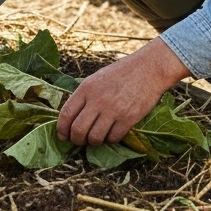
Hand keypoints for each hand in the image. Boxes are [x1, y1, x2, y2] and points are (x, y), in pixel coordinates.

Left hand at [56, 38, 189, 145]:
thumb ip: (84, 96)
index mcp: (87, 88)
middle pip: (78, 130)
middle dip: (76, 140)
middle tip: (79, 141)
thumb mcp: (97, 78)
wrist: (149, 68)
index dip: (61, 129)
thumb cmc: (122, 73)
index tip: (63, 136)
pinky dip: (110, 139)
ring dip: (94, 142)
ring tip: (97, 137)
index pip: (66, 114)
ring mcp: (113, 110)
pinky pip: (113, 138)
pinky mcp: (128, 118)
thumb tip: (72, 117)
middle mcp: (98, 100)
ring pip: (95, 138)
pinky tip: (112, 133)